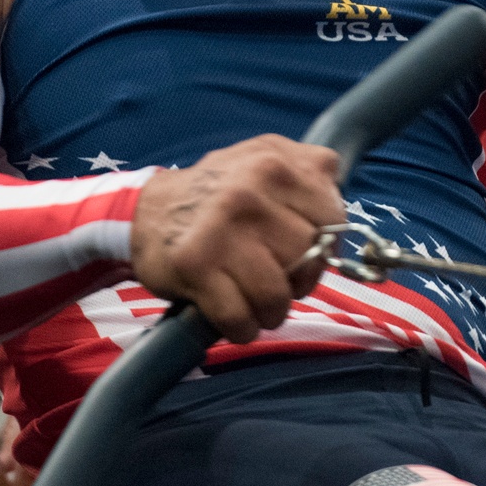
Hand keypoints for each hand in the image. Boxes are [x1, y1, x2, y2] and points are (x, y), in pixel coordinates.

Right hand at [131, 135, 343, 343]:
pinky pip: (240, 319)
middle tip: (275, 277)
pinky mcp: (195, 266)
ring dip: (270, 311)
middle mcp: (248, 192)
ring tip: (254, 300)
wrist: (146, 211)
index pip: (332, 218)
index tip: (302, 251)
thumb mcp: (263, 158)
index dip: (324, 245)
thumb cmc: (217, 193)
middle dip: (297, 281)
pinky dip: (241, 327)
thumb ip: (308, 168)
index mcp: (273, 163)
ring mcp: (220, 230)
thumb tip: (339, 188)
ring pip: (277, 296)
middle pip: (307, 260)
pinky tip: (232, 312)